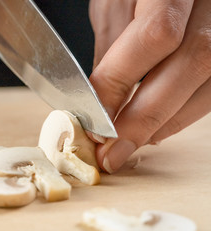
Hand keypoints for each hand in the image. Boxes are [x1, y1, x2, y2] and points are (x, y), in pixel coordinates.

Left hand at [89, 0, 210, 172]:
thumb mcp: (114, 2)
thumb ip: (111, 45)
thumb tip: (102, 97)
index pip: (156, 37)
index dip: (122, 83)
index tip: (96, 118)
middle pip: (189, 66)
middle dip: (144, 118)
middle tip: (112, 151)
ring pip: (207, 84)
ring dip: (166, 122)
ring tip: (132, 143)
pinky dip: (183, 113)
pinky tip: (159, 126)